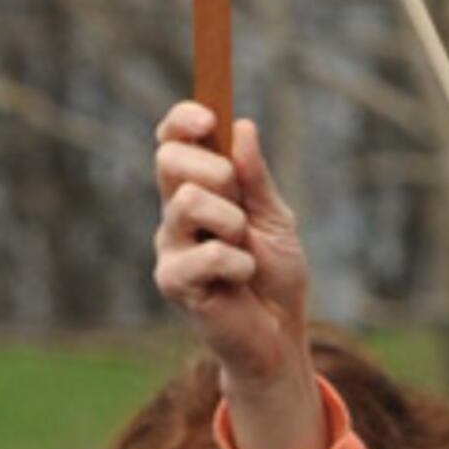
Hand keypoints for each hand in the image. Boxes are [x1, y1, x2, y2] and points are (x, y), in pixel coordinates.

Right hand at [152, 100, 322, 448]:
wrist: (279, 332)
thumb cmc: (275, 273)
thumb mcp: (275, 217)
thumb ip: (256, 177)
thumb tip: (241, 127)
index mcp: (197, 190)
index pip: (172, 142)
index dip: (182, 122)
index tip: (207, 117)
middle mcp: (174, 214)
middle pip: (169, 161)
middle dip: (214, 169)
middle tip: (239, 197)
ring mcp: (169, 247)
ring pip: (187, 201)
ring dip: (232, 221)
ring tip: (244, 248)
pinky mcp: (172, 281)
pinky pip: (208, 253)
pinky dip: (239, 263)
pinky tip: (241, 279)